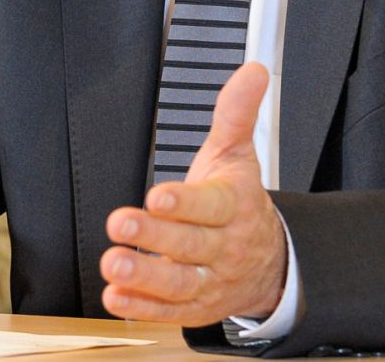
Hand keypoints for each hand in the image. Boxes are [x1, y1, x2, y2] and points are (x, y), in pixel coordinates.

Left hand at [101, 62, 287, 324]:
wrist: (271, 264)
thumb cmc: (241, 204)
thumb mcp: (238, 155)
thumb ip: (236, 113)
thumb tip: (253, 71)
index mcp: (233, 207)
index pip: (211, 205)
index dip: (185, 202)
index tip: (157, 195)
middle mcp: (222, 247)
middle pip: (191, 244)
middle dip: (155, 236)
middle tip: (120, 222)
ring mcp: (209, 280)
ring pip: (179, 283)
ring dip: (144, 276)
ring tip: (113, 263)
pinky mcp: (194, 307)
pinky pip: (169, 312)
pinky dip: (141, 308)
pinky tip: (116, 297)